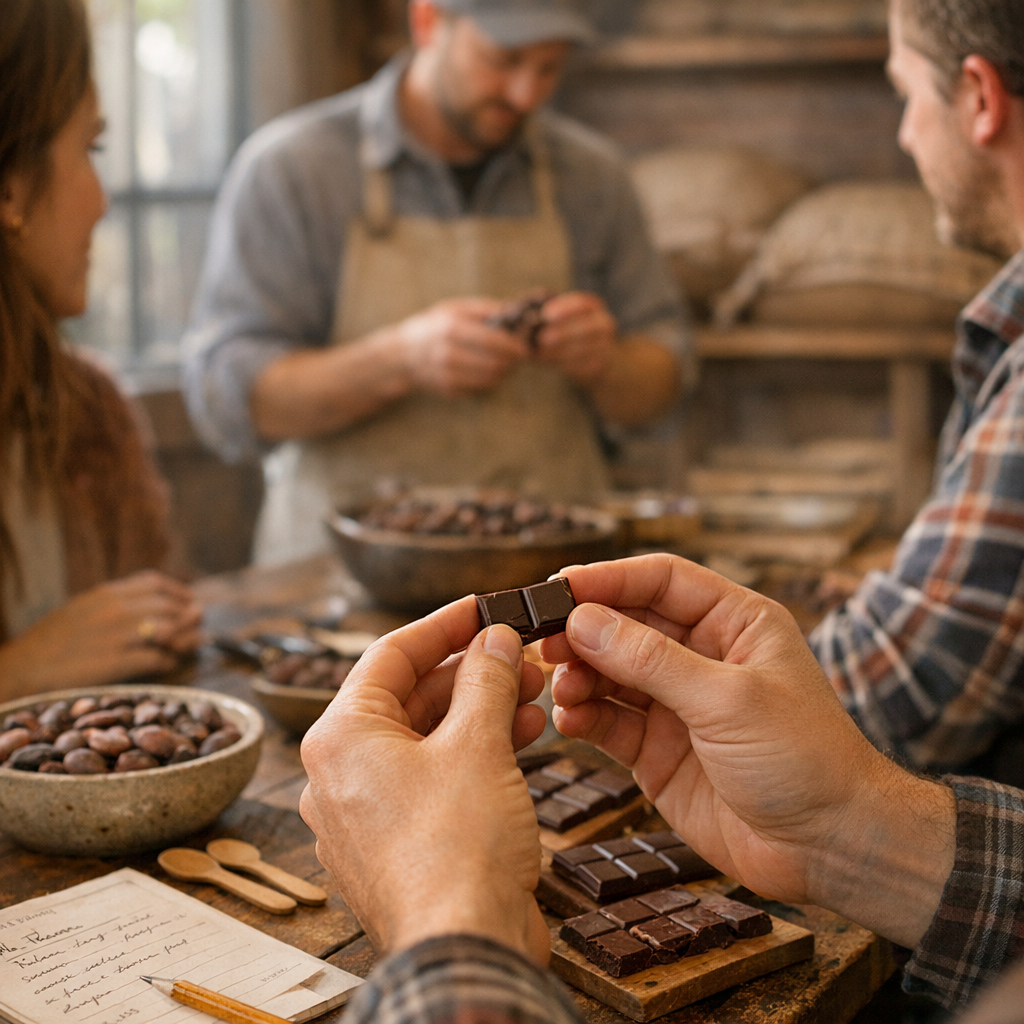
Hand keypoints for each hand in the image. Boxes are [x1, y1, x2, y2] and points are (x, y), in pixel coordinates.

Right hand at [0, 571, 202, 697]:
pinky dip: (169, 661)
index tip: (189, 601)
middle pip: (169, 606)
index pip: (155, 583)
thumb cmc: (49, 645)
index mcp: (105, 594)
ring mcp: (117, 635)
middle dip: (189, 615)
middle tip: (199, 625)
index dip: (179, 592)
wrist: (20, 671)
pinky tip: (169, 664)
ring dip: (186, 639)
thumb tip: (152, 606)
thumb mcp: (81, 611)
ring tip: (194, 644)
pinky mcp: (117, 662)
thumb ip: (114, 605)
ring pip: (170, 630)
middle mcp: (115, 610)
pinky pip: (157, 658)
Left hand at [300, 600, 548, 960]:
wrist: (465, 950)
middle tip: (522, 656)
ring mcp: (367, 813)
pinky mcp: (397, 844)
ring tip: (534, 696)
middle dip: (472, 674)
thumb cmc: (456, 851)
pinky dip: (473, 755)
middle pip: (411, 698)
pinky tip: (521, 741)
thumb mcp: (478, 744)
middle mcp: (342, 773)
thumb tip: (496, 640)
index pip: (390, 655)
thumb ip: (487, 680)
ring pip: (427, 740)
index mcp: (340, 738)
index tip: (483, 608)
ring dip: (481, 713)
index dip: (443, 625)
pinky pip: (433, 779)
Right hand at [396, 298, 527, 397]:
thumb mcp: (455, 308)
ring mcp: (446, 375)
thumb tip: (517, 312)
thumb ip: (486, 309)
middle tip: (519, 355)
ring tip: (506, 362)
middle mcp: (446, 354)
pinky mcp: (449, 390)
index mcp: (449, 328)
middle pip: (493, 363)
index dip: (512, 345)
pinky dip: (491, 380)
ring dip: (505, 372)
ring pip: (490, 379)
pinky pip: (481, 388)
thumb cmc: (436, 326)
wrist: (404, 355)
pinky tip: (489, 370)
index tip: (524, 345)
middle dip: (512, 361)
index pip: (490, 341)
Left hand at [535, 292, 616, 386]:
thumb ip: (540, 310)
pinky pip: (582, 365)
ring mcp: (604, 346)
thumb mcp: (552, 316)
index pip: (583, 303)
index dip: (564, 308)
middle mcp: (604, 324)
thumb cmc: (560, 329)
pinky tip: (549, 361)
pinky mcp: (598, 365)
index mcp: (593, 306)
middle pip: (587, 327)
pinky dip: (563, 364)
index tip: (545, 314)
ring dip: (559, 351)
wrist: (582, 356)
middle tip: (542, 338)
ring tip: (541, 352)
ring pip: (583, 349)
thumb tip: (529, 311)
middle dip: (563, 332)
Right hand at [541, 555, 954, 947]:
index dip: (609, 579)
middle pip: (627, 624)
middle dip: (584, 630)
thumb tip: (583, 621)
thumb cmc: (805, 759)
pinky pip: (608, 721)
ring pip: (610, 672)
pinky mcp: (657, 750)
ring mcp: (676, 704)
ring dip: (579, 674)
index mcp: (733, 622)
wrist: (829, 848)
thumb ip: (651, 660)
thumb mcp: (727, 699)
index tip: (559, 588)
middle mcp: (701, 656)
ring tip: (561, 686)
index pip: (661, 581)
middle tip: (544, 640)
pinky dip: (583, 716)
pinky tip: (569, 719)